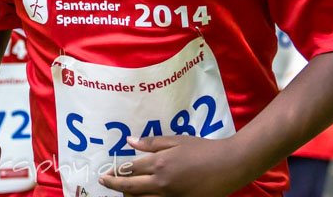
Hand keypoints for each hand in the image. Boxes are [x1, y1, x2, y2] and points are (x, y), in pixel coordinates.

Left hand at [99, 136, 245, 196]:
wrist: (228, 166)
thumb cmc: (203, 149)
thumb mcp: (178, 140)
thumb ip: (153, 143)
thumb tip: (130, 141)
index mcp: (160, 164)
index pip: (130, 169)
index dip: (116, 171)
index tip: (106, 172)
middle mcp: (160, 184)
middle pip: (130, 187)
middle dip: (115, 185)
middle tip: (104, 181)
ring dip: (129, 195)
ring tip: (123, 190)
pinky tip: (142, 196)